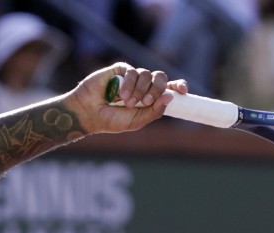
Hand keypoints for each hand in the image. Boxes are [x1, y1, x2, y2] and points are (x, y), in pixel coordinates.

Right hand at [66, 63, 188, 134]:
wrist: (89, 113)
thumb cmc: (111, 120)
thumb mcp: (136, 121)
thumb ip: (154, 111)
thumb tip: (171, 97)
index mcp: (150, 98)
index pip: (169, 88)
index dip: (178, 86)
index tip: (183, 90)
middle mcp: (143, 86)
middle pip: (161, 77)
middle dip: (157, 89)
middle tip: (145, 102)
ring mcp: (132, 77)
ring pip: (147, 74)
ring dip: (140, 90)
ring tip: (128, 103)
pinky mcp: (120, 70)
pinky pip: (132, 71)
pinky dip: (129, 84)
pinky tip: (120, 96)